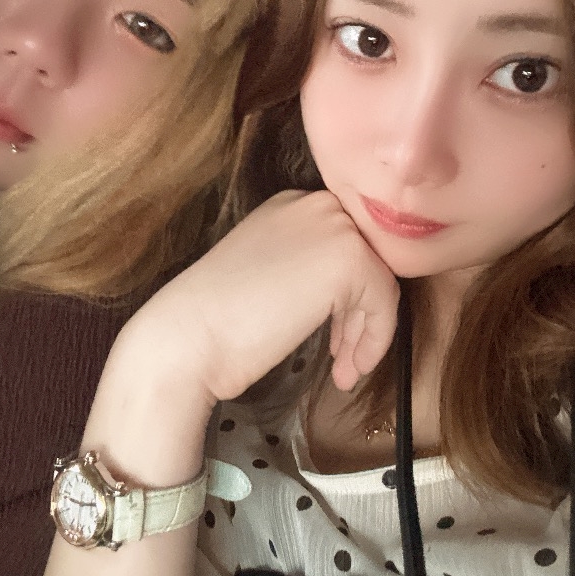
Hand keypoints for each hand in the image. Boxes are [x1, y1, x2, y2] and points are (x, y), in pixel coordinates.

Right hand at [141, 190, 399, 403]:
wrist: (190, 336)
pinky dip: (374, 340)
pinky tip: (347, 369)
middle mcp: (314, 205)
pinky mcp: (350, 258)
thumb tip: (352, 297)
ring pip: (381, 283)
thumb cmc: (218, 320)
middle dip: (361, 314)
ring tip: (344, 370)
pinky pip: (385, 303)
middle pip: (368, 262)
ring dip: (366, 333)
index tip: (337, 335)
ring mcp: (334, 226)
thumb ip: (306, 269)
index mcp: (291, 206)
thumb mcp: (269, 274)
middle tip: (344, 356)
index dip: (348, 296)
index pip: (344, 246)